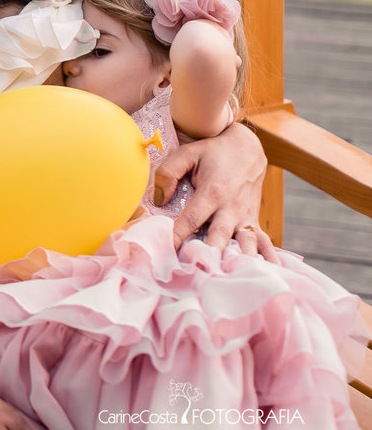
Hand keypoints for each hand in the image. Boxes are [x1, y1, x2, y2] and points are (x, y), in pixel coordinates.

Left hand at [153, 122, 279, 262]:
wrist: (248, 148)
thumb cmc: (213, 152)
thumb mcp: (187, 153)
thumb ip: (168, 173)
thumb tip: (159, 200)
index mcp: (213, 192)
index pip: (191, 220)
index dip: (177, 237)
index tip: (166, 254)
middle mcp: (232, 208)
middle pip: (219, 238)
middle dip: (208, 257)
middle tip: (196, 275)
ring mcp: (246, 217)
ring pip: (245, 245)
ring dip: (238, 263)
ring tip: (230, 281)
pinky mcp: (253, 222)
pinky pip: (264, 242)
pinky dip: (267, 258)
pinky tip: (269, 273)